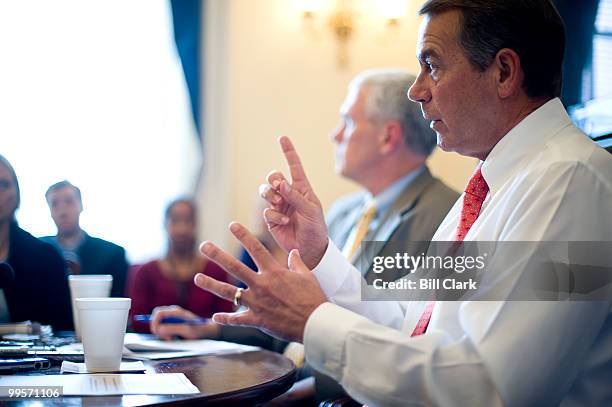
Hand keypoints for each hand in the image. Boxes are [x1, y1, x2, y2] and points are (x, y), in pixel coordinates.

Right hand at [150, 305, 220, 339]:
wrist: (207, 332)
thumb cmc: (199, 329)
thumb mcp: (186, 330)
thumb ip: (173, 328)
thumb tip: (158, 329)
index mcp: (176, 312)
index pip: (158, 313)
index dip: (154, 322)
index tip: (157, 332)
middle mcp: (172, 314)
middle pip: (156, 319)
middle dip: (158, 329)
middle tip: (167, 338)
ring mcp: (172, 320)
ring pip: (159, 326)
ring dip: (163, 334)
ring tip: (173, 338)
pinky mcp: (172, 326)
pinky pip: (163, 331)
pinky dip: (166, 336)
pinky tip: (174, 339)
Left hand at [195, 222, 327, 342]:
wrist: (315, 323)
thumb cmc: (313, 298)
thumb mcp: (307, 276)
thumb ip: (297, 263)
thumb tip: (293, 252)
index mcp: (274, 272)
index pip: (256, 249)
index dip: (243, 235)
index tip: (232, 225)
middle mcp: (262, 285)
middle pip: (235, 267)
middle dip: (217, 255)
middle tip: (203, 246)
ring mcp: (257, 303)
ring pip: (229, 293)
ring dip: (211, 284)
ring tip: (197, 278)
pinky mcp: (257, 320)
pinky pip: (237, 320)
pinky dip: (226, 319)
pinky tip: (214, 317)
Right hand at [259, 136, 327, 268]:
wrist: (310, 249)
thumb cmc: (316, 228)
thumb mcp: (311, 210)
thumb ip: (295, 196)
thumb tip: (281, 183)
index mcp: (302, 188)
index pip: (294, 166)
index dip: (288, 152)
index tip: (282, 138)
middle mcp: (288, 194)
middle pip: (273, 177)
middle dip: (272, 179)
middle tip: (278, 187)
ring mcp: (279, 206)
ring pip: (265, 192)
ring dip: (270, 195)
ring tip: (279, 204)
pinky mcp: (272, 219)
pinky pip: (267, 210)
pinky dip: (275, 215)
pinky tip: (285, 221)